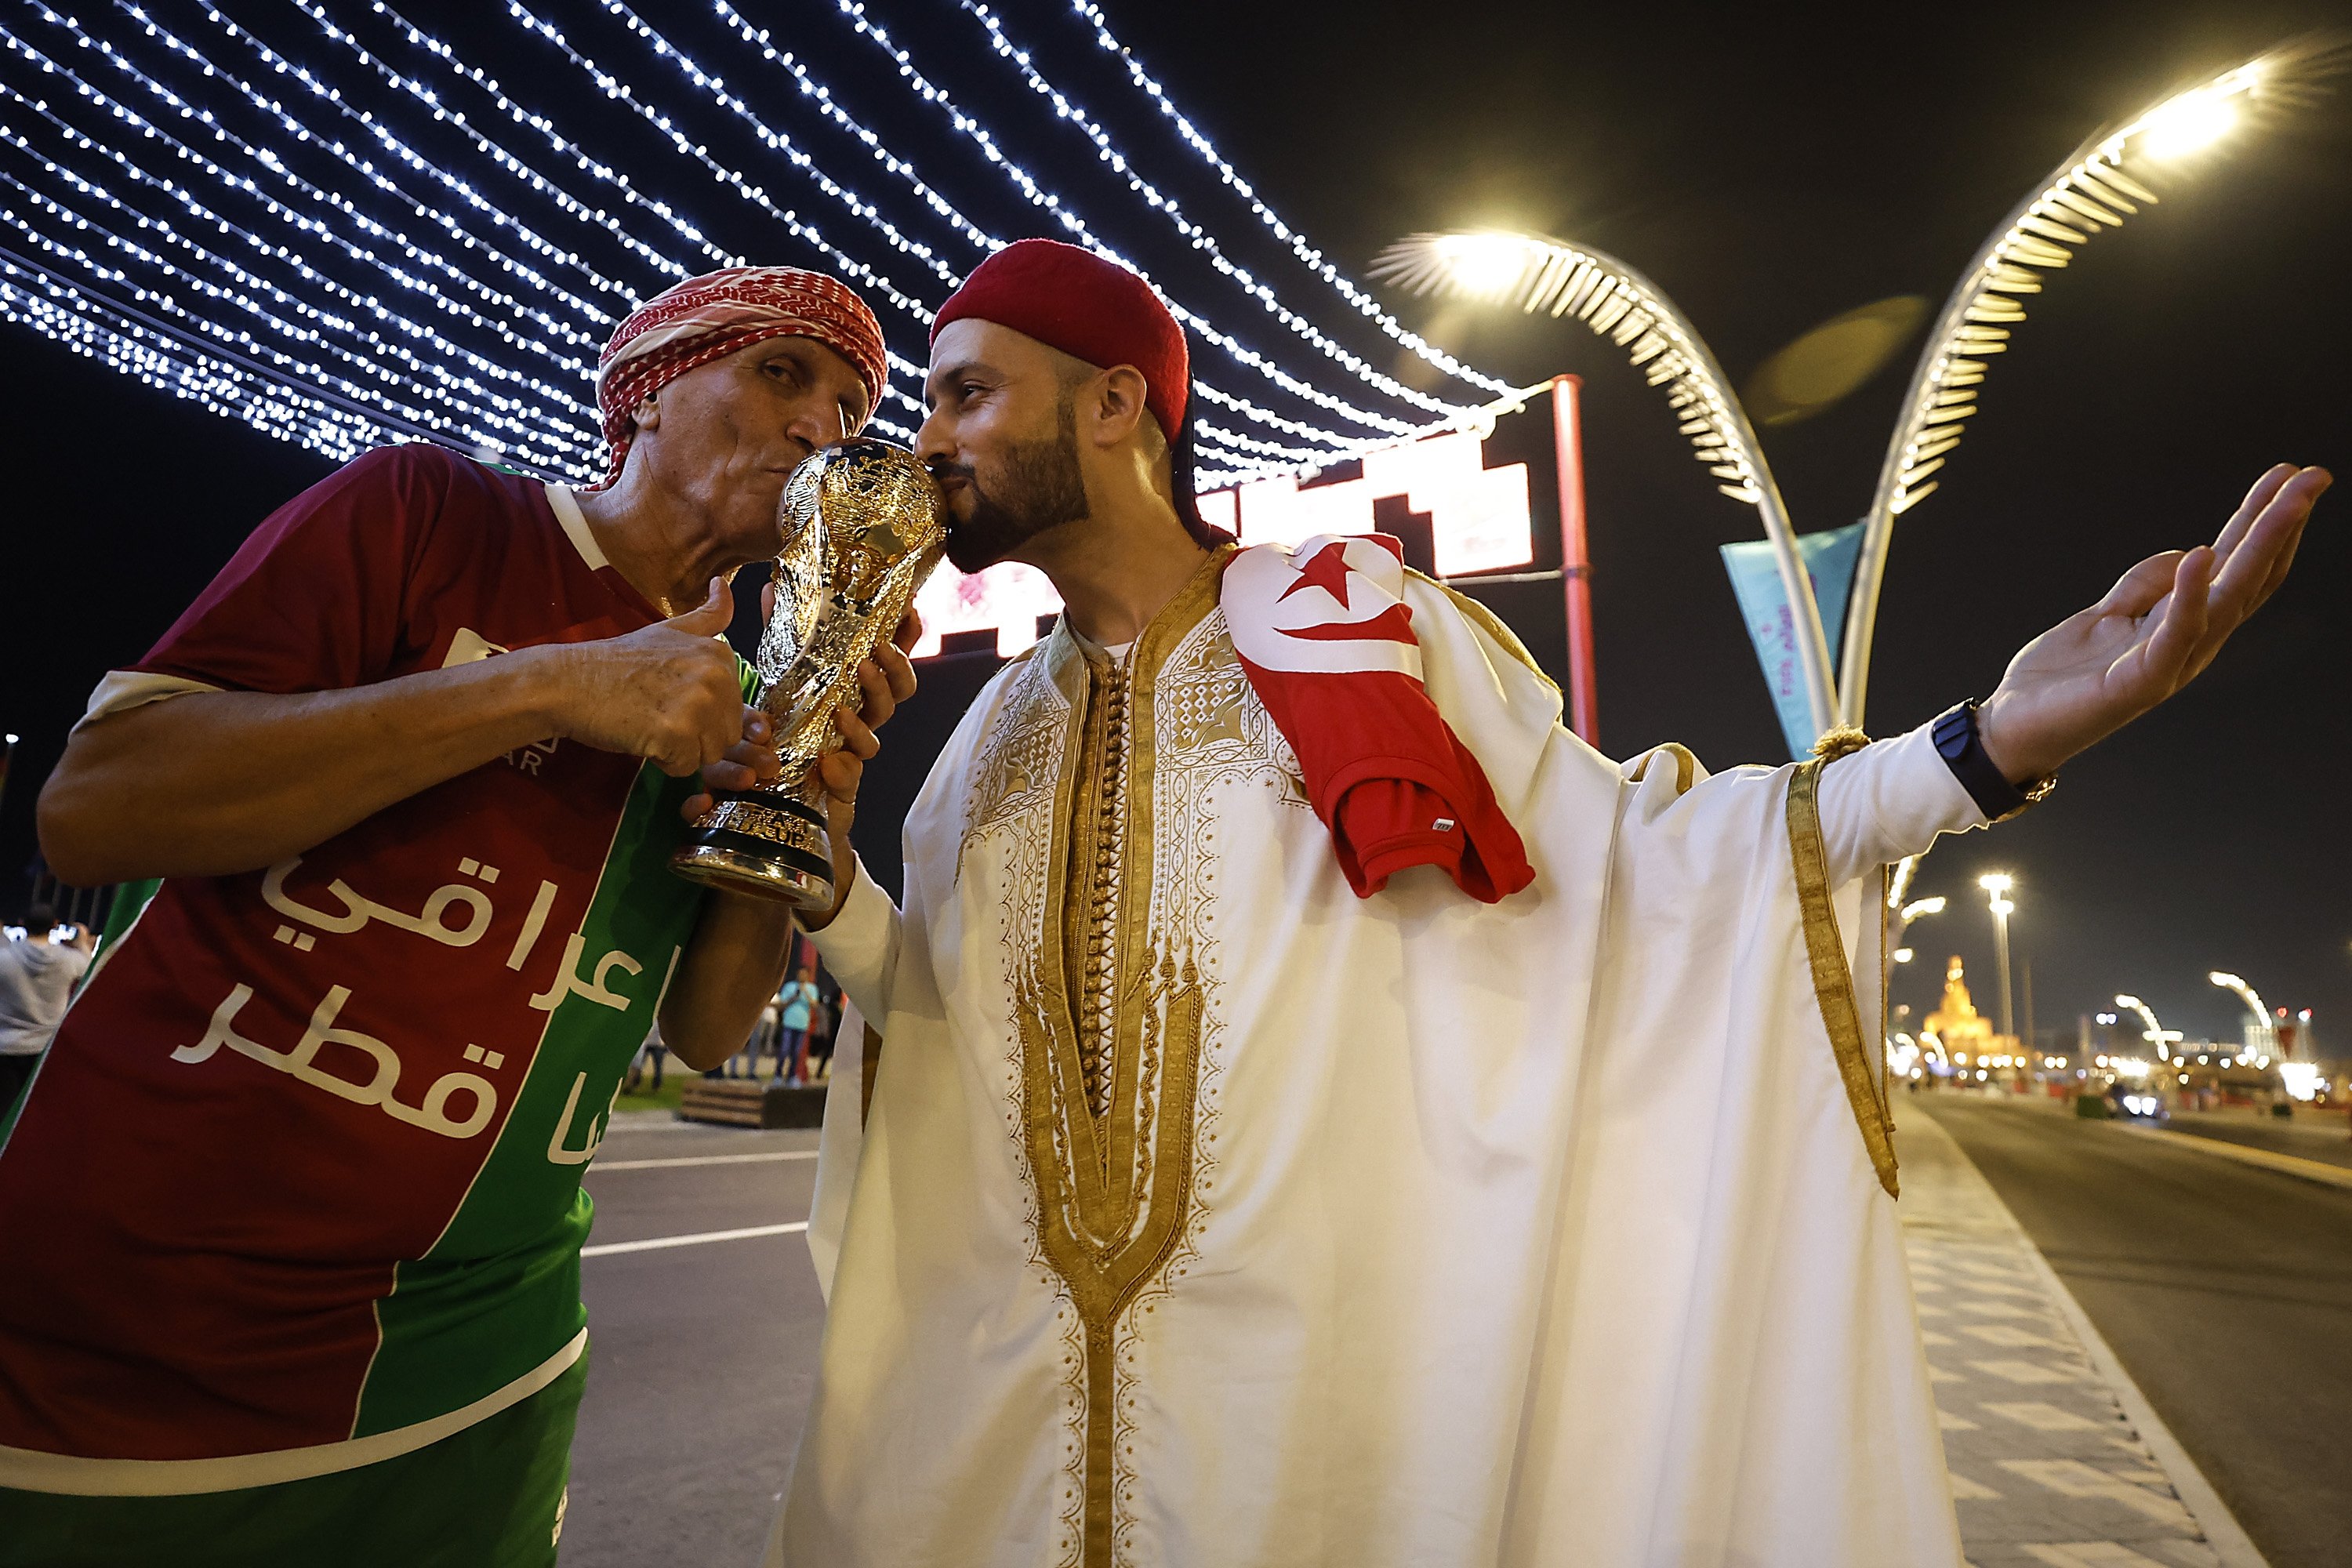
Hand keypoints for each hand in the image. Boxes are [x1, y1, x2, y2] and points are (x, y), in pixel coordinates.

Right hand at [544, 576, 746, 775]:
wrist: (568, 682)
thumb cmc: (617, 663)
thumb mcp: (668, 630)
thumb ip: (706, 616)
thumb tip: (722, 583)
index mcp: (719, 654)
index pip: (735, 708)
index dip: (702, 713)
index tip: (671, 696)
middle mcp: (715, 675)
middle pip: (727, 735)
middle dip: (696, 735)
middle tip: (658, 712)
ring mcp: (697, 704)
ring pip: (710, 754)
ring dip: (681, 750)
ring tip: (651, 724)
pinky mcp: (676, 733)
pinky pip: (686, 767)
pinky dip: (664, 762)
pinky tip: (641, 736)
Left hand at [802, 609, 921, 928]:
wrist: (774, 808)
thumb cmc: (782, 737)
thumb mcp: (776, 682)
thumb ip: (778, 636)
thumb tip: (769, 583)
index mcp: (850, 690)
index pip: (888, 660)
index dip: (905, 638)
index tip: (910, 611)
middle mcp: (859, 719)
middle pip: (898, 691)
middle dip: (893, 670)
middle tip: (874, 655)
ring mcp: (854, 752)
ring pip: (879, 728)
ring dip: (868, 709)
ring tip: (846, 702)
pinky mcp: (842, 786)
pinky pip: (851, 773)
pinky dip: (841, 765)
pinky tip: (828, 761)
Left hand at [1977, 464, 2329, 782]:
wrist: (2016, 727)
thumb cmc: (2064, 677)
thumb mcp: (2107, 612)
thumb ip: (2146, 584)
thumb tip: (2190, 553)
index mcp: (2185, 623)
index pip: (2237, 566)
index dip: (2264, 521)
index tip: (2290, 474)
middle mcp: (2191, 642)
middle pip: (2248, 576)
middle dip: (2281, 523)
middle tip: (2315, 476)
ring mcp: (2171, 663)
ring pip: (2227, 597)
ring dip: (2258, 546)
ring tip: (2286, 500)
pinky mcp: (2140, 682)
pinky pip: (2174, 634)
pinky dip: (2188, 595)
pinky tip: (2202, 555)